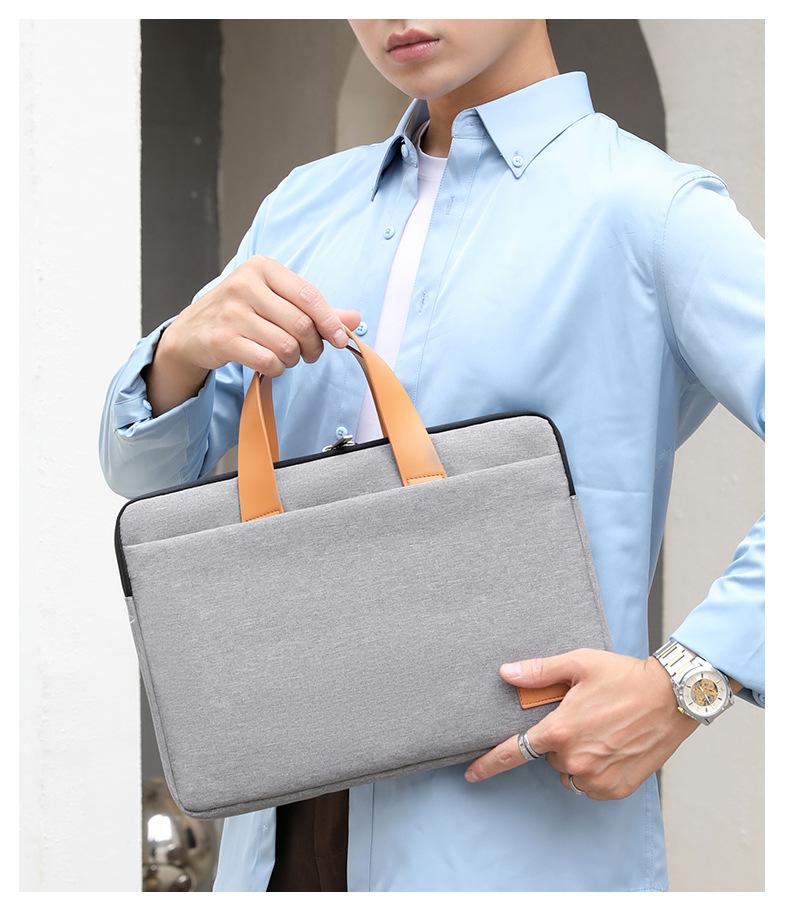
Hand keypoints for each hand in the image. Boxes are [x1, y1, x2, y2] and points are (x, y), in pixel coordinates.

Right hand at [146, 255, 360, 414]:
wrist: (191, 332)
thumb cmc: (240, 313)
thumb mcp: (276, 301)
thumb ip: (315, 309)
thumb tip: (355, 319)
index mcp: (262, 268)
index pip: (309, 295)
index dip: (330, 321)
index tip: (340, 340)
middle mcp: (245, 285)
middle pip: (301, 324)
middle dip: (312, 346)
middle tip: (309, 354)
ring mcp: (231, 312)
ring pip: (286, 345)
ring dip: (293, 359)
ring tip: (285, 357)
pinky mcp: (222, 339)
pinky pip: (267, 360)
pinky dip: (275, 369)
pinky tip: (269, 364)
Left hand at [464, 649, 697, 799]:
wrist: (672, 698)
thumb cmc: (625, 677)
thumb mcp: (579, 664)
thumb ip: (540, 672)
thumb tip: (506, 673)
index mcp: (561, 729)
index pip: (514, 751)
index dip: (490, 764)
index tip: (472, 774)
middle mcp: (576, 759)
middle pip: (548, 756)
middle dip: (558, 738)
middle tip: (582, 716)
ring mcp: (597, 778)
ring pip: (569, 772)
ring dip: (575, 756)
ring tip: (600, 731)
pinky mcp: (616, 789)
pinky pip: (590, 784)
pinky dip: (594, 770)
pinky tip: (611, 747)